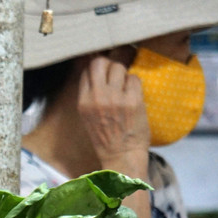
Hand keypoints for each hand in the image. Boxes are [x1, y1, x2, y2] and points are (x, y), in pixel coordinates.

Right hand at [77, 55, 150, 176]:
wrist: (122, 155)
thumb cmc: (106, 136)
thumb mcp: (88, 116)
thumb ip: (90, 95)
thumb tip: (98, 72)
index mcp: (83, 102)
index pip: (87, 71)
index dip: (97, 69)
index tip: (104, 73)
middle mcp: (97, 98)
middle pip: (100, 62)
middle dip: (109, 64)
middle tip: (116, 73)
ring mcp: (115, 98)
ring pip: (119, 67)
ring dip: (124, 74)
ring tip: (125, 87)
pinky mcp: (133, 100)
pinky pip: (134, 78)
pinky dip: (135, 84)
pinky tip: (134, 96)